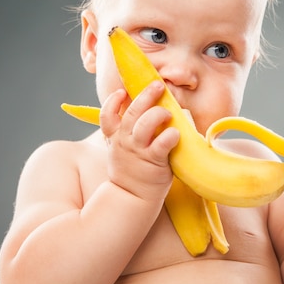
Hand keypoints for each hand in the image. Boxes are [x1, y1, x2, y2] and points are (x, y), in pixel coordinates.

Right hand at [100, 81, 179, 201]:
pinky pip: (161, 144)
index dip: (112, 101)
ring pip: (145, 124)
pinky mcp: (154, 161)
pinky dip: (170, 135)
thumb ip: (128, 133)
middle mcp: (125, 141)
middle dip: (145, 95)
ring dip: (158, 113)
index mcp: (115, 137)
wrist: (131, 198)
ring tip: (168, 114)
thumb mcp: (122, 150)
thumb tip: (146, 112)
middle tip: (158, 85)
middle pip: (131, 112)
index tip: (121, 92)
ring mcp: (138, 151)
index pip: (107, 115)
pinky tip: (176, 133)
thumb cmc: (132, 171)